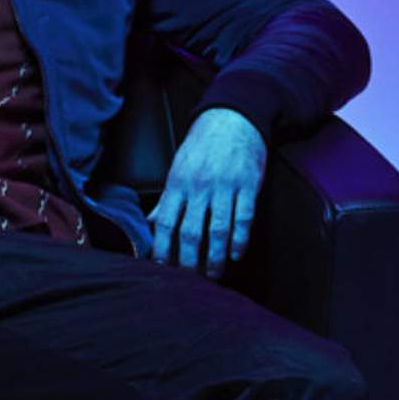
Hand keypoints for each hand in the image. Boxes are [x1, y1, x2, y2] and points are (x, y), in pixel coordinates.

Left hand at [148, 107, 267, 278]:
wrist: (232, 120)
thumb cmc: (201, 148)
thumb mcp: (177, 170)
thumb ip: (167, 200)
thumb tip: (150, 224)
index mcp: (177, 184)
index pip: (165, 223)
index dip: (162, 248)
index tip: (161, 268)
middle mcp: (199, 188)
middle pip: (191, 232)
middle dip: (189, 260)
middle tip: (190, 279)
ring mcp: (225, 187)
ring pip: (219, 229)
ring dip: (216, 256)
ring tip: (215, 274)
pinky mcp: (248, 186)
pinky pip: (244, 217)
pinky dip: (240, 239)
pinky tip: (237, 254)